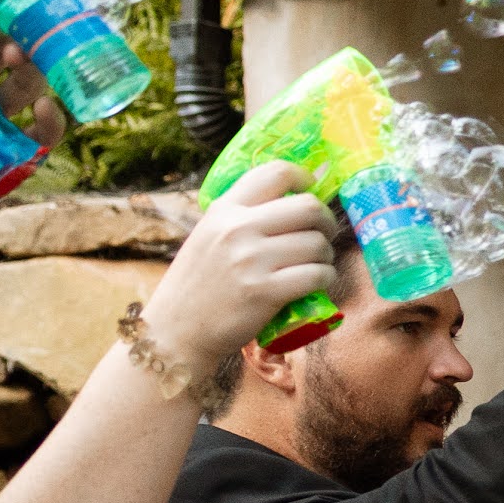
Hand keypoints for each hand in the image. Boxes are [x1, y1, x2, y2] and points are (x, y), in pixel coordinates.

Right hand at [135, 162, 340, 366]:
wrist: (176, 330)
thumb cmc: (197, 284)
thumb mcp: (208, 235)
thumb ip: (240, 217)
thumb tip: (290, 199)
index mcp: (224, 209)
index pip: (275, 172)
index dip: (304, 178)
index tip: (312, 191)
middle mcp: (238, 228)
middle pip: (309, 207)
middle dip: (326, 221)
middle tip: (324, 235)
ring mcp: (251, 260)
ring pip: (317, 243)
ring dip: (326, 254)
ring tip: (317, 263)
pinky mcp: (265, 291)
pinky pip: (317, 275)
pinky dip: (326, 278)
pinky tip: (319, 282)